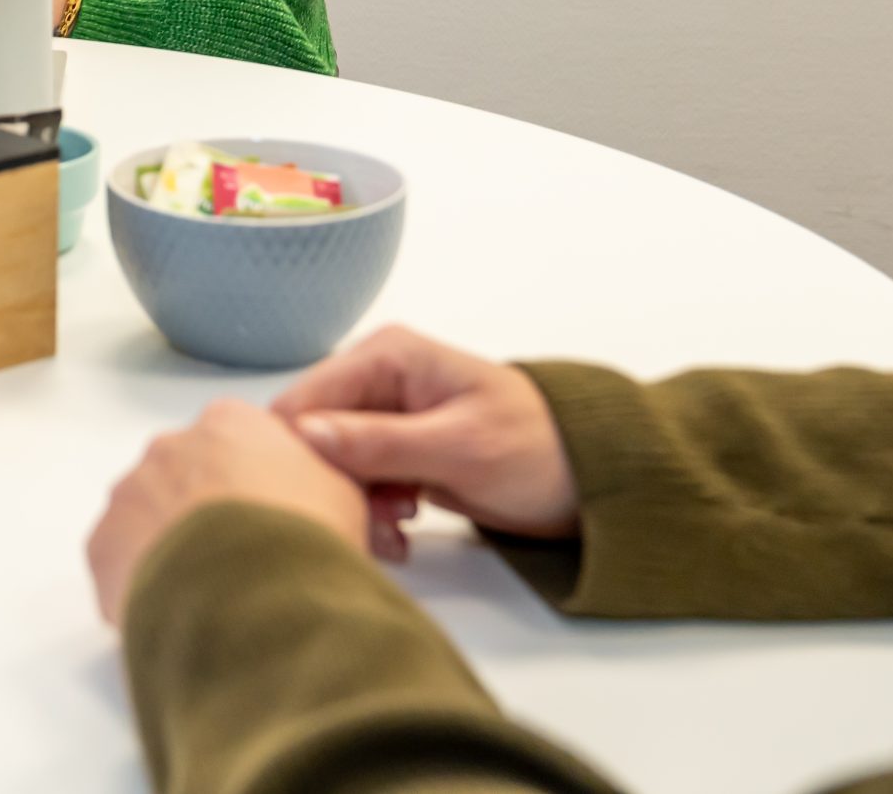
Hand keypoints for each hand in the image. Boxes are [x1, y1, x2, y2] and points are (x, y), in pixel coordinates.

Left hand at [87, 399, 366, 624]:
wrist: (256, 600)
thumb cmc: (304, 542)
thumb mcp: (341, 493)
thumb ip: (311, 474)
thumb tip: (302, 490)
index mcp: (230, 423)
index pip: (235, 441)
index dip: (253, 486)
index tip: (268, 521)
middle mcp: (171, 446)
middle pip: (185, 477)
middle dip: (205, 514)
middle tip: (239, 563)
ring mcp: (129, 492)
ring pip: (147, 517)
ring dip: (171, 547)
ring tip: (210, 594)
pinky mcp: (102, 544)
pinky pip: (120, 562)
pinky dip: (143, 584)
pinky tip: (179, 612)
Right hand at [272, 326, 576, 560]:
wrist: (590, 480)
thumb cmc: (537, 449)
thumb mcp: (460, 448)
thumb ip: (380, 443)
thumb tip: (303, 435)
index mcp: (387, 356)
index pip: (304, 402)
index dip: (302, 456)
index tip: (329, 503)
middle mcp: (377, 380)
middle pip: (312, 438)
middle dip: (335, 487)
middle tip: (376, 528)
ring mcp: (385, 418)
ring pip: (331, 467)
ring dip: (355, 507)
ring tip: (395, 535)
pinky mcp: (396, 454)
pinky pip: (358, 484)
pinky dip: (372, 514)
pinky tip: (400, 537)